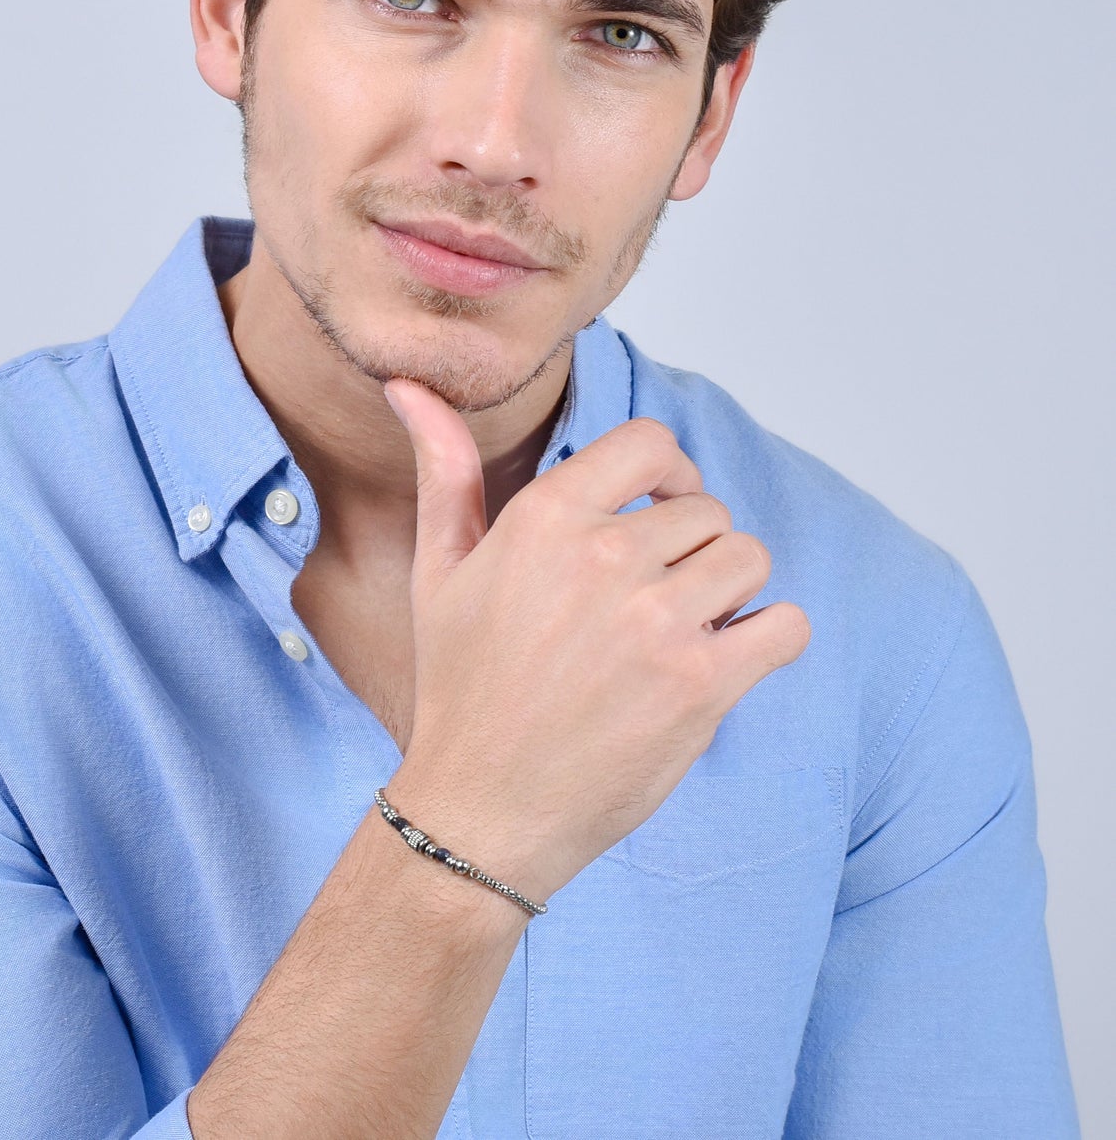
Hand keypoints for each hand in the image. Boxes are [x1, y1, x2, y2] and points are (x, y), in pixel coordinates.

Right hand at [381, 377, 811, 904]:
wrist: (481, 808)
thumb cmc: (459, 686)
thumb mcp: (438, 570)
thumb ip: (444, 470)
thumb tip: (408, 386)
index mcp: (545, 519)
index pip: (651, 444)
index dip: (668, 472)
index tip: (658, 507)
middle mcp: (604, 558)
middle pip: (706, 510)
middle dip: (689, 550)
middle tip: (649, 602)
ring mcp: (657, 623)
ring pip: (749, 559)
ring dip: (728, 593)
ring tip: (681, 631)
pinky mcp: (701, 686)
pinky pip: (786, 625)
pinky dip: (768, 639)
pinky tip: (723, 661)